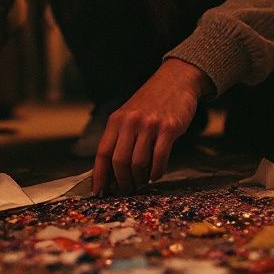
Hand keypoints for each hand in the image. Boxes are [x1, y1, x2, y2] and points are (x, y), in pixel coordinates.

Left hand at [92, 59, 211, 194]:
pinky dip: (156, 172)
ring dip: (140, 178)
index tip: (98, 192)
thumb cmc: (151, 103)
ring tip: (142, 181)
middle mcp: (130, 122)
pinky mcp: (169, 128)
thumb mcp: (128, 115)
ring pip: (138, 162)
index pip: (102, 153)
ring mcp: (150, 125)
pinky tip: (155, 174)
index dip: (99, 175)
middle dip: (123, 181)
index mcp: (116, 120)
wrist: (176, 80)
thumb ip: (119, 138)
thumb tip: (111, 171)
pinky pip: (159, 158)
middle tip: (127, 189)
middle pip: (119, 161)